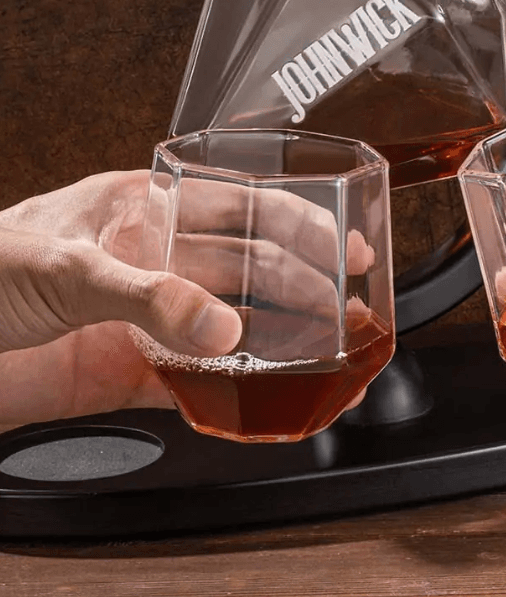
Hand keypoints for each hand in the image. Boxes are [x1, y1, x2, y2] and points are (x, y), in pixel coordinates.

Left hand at [0, 170, 372, 427]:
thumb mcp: (66, 264)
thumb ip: (148, 293)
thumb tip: (226, 325)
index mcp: (143, 208)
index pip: (240, 206)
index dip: (300, 223)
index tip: (343, 245)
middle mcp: (155, 260)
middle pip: (249, 267)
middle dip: (303, 283)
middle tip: (348, 307)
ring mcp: (147, 317)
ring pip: (232, 322)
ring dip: (280, 335)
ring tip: (326, 347)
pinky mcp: (131, 372)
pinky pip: (197, 381)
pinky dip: (233, 388)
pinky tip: (266, 390)